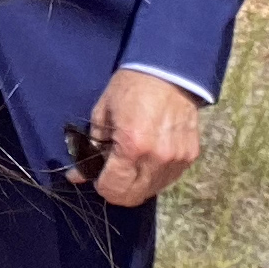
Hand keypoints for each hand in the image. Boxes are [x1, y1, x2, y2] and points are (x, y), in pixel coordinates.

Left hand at [74, 70, 204, 206]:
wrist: (170, 70)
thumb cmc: (130, 88)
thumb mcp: (102, 114)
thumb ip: (91, 148)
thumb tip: (78, 175)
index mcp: (132, 146)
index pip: (113, 189)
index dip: (100, 185)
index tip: (96, 175)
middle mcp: (157, 158)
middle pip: (133, 197)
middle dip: (116, 190)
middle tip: (111, 173)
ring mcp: (177, 159)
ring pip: (151, 190)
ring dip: (136, 184)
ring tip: (130, 163)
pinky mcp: (190, 156)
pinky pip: (168, 178)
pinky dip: (154, 176)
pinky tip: (148, 158)